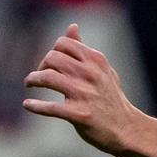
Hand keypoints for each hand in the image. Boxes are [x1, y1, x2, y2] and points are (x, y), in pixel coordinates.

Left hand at [23, 24, 141, 154]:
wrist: (129, 130)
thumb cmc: (112, 100)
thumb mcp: (103, 71)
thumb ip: (85, 50)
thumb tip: (72, 26)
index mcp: (96, 61)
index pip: (62, 44)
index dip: (53, 52)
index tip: (50, 65)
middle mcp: (90, 75)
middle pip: (52, 58)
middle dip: (41, 66)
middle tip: (39, 77)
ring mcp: (85, 95)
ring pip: (47, 77)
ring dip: (33, 80)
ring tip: (30, 84)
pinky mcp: (80, 115)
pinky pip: (51, 107)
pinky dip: (36, 106)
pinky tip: (28, 105)